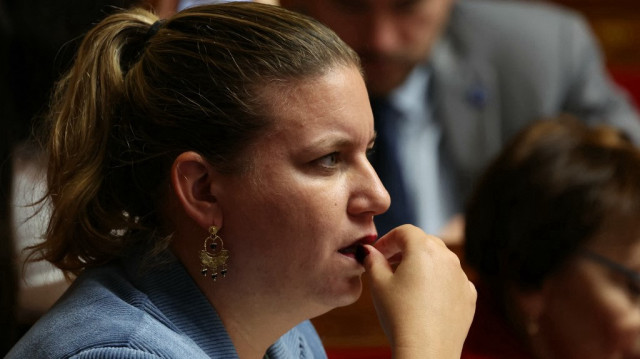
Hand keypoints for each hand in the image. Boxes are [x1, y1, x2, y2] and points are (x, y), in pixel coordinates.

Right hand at [362, 225, 475, 358]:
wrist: (426, 351)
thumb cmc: (399, 315)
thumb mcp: (378, 284)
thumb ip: (372, 260)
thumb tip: (368, 251)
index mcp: (424, 248)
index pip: (404, 232)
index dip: (387, 240)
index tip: (377, 253)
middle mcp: (448, 257)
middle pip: (425, 242)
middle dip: (406, 249)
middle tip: (389, 264)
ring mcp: (461, 277)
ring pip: (441, 261)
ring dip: (424, 265)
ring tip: (406, 283)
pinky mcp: (469, 296)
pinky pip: (452, 280)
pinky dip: (440, 283)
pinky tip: (425, 298)